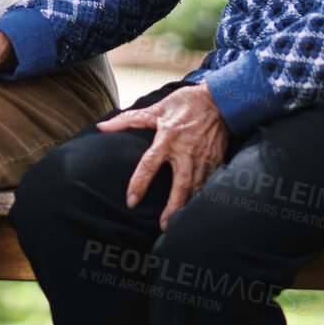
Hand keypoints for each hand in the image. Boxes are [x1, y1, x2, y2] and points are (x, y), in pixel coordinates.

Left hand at [100, 83, 229, 229]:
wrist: (221, 99)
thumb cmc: (186, 103)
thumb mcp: (156, 109)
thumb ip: (128, 120)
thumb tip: (102, 126)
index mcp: (168, 137)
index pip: (150, 164)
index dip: (139, 183)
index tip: (131, 200)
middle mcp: (186, 150)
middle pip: (181, 184)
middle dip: (173, 207)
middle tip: (163, 225)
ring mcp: (203, 157)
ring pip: (197, 187)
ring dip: (188, 206)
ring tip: (178, 223)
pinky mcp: (216, 160)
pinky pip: (210, 183)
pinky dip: (203, 196)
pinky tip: (196, 208)